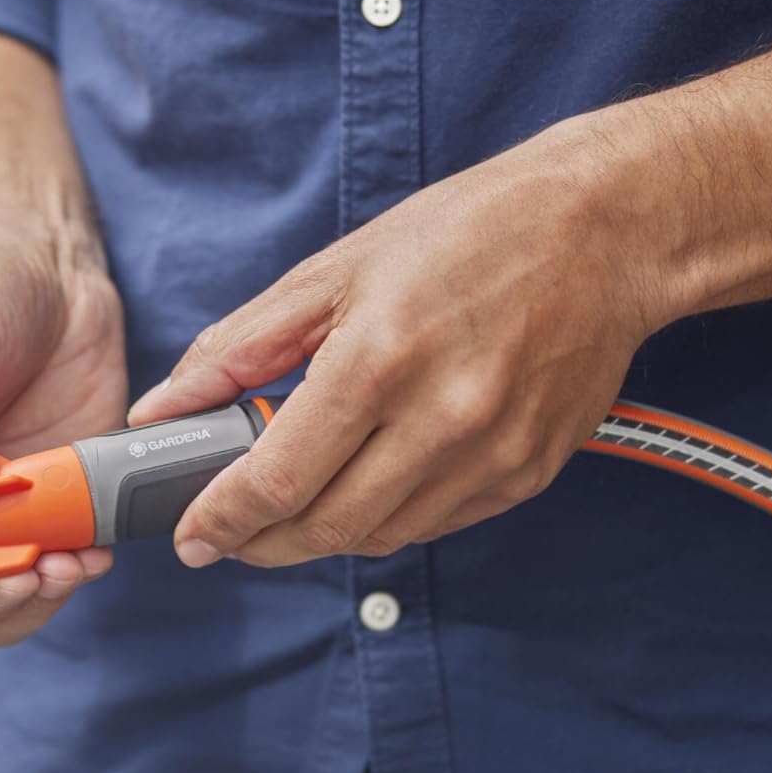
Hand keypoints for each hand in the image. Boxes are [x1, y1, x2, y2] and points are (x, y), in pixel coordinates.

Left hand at [126, 128, 662, 567]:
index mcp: (379, 360)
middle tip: (231, 532)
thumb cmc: (468, 233)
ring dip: (324, 533)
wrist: (608, 230)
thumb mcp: (337, 270)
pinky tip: (370, 482)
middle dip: (263, 542)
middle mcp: (440, 419)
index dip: (223, 520)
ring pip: (381, 537)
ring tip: (295, 503)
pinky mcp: (529, 473)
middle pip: (326, 526)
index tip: (193, 538)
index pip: (278, 479)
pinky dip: (389, 517)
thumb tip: (163, 406)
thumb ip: (241, 347)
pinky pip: (436, 523)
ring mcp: (492, 454)